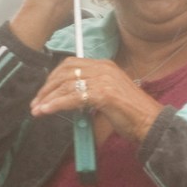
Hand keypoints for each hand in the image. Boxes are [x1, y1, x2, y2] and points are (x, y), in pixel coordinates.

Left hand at [30, 57, 162, 143]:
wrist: (150, 123)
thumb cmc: (131, 114)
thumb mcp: (108, 96)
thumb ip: (90, 92)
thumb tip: (68, 98)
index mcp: (104, 65)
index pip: (71, 64)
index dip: (53, 77)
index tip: (44, 91)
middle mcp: (103, 68)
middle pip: (65, 72)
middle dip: (47, 87)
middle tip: (36, 102)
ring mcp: (104, 79)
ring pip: (67, 84)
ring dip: (48, 98)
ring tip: (37, 109)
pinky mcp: (103, 93)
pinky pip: (73, 97)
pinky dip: (56, 104)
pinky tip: (46, 110)